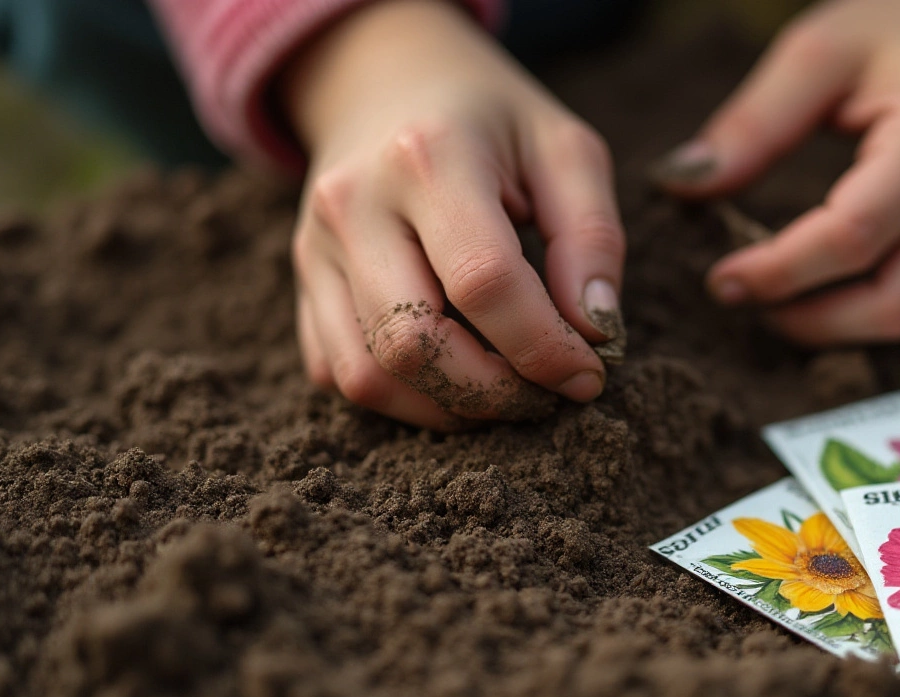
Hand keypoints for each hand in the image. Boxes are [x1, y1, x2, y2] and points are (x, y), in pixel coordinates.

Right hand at [283, 0, 624, 428]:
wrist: (383, 84)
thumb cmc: (492, 122)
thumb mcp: (564, 150)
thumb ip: (592, 237)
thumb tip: (597, 332)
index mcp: (427, 157)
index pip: (484, 283)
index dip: (545, 348)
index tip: (591, 374)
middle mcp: (353, 205)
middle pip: (414, 344)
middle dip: (496, 394)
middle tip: (549, 393)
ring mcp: (313, 249)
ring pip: (369, 375)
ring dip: (450, 409)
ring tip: (507, 391)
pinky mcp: (302, 286)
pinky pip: (341, 375)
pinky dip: (407, 400)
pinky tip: (458, 376)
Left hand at [655, 0, 899, 343]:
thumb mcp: (817, 52)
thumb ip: (751, 126)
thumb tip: (679, 184)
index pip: (851, 238)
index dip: (779, 274)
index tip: (720, 280)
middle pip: (893, 305)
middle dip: (807, 321)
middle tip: (743, 299)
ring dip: (839, 323)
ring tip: (778, 294)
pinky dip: (876, 306)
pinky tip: (829, 282)